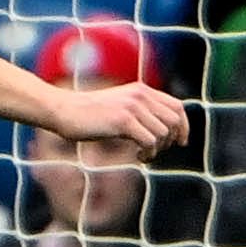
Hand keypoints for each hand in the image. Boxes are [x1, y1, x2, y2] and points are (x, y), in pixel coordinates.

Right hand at [41, 82, 186, 155]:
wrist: (62, 110)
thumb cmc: (87, 114)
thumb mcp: (118, 106)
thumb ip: (139, 111)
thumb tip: (163, 131)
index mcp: (141, 90)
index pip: (178, 107)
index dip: (183, 127)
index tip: (179, 142)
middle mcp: (140, 95)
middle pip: (175, 121)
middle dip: (171, 141)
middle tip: (154, 151)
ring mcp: (132, 107)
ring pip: (164, 134)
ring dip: (157, 150)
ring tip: (142, 155)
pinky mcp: (123, 121)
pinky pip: (150, 141)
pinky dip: (148, 153)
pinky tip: (137, 156)